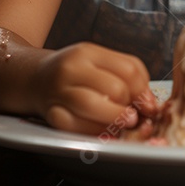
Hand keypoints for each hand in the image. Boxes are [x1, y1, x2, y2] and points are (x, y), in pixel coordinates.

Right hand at [33, 42, 159, 134]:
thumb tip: (150, 103)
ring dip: (116, 118)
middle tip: (136, 117)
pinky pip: (75, 126)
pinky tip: (104, 132)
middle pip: (114, 88)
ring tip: (126, 123)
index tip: (149, 105)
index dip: (144, 91)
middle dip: (131, 106)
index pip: (128, 70)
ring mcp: (58, 91)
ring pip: (94, 106)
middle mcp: (71, 69)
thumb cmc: (75, 72)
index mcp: (88, 52)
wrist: (34, 79)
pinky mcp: (50, 114)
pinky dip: (94, 132)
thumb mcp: (100, 62)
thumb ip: (128, 75)